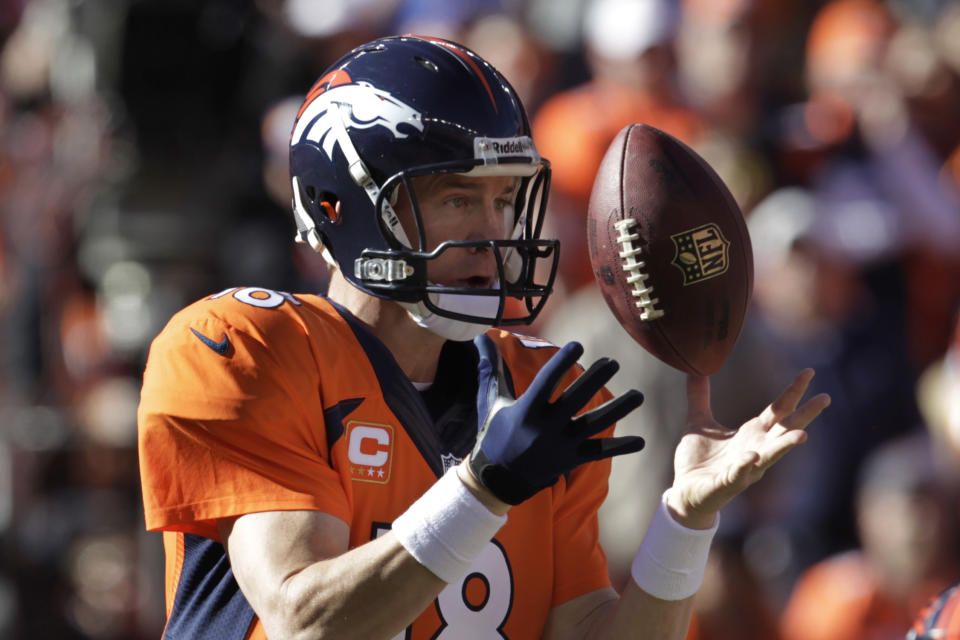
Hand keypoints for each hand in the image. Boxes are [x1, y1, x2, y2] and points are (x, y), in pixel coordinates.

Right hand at [469, 334, 644, 504]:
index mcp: (526, 410)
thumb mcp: (491, 401)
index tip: (578, 345)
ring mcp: (561, 445)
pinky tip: (641, 441)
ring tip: (639, 396)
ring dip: (618, 410)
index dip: (562, 362)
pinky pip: (599, 452)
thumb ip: (489, 368)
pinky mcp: (571, 459)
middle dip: (596, 379)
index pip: (547, 381)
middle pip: (576, 399)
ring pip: (594, 424)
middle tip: (614, 362)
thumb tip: (480, 336)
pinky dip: (620, 447)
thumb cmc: (494, 434)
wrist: (497, 479)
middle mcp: (546, 427)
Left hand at [668, 369, 830, 528]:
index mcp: (752, 434)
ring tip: (803, 435)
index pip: (778, 410)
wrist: (684, 492)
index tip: (809, 372)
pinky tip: (751, 455)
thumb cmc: (698, 460)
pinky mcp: (727, 484)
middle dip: (805, 415)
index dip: (793, 391)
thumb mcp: (698, 421)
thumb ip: (699, 397)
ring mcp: (745, 469)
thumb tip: (696, 370)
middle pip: (785, 430)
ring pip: (770, 456)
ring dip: (786, 446)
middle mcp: (756, 450)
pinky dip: (745, 465)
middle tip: (825, 397)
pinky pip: (738, 474)